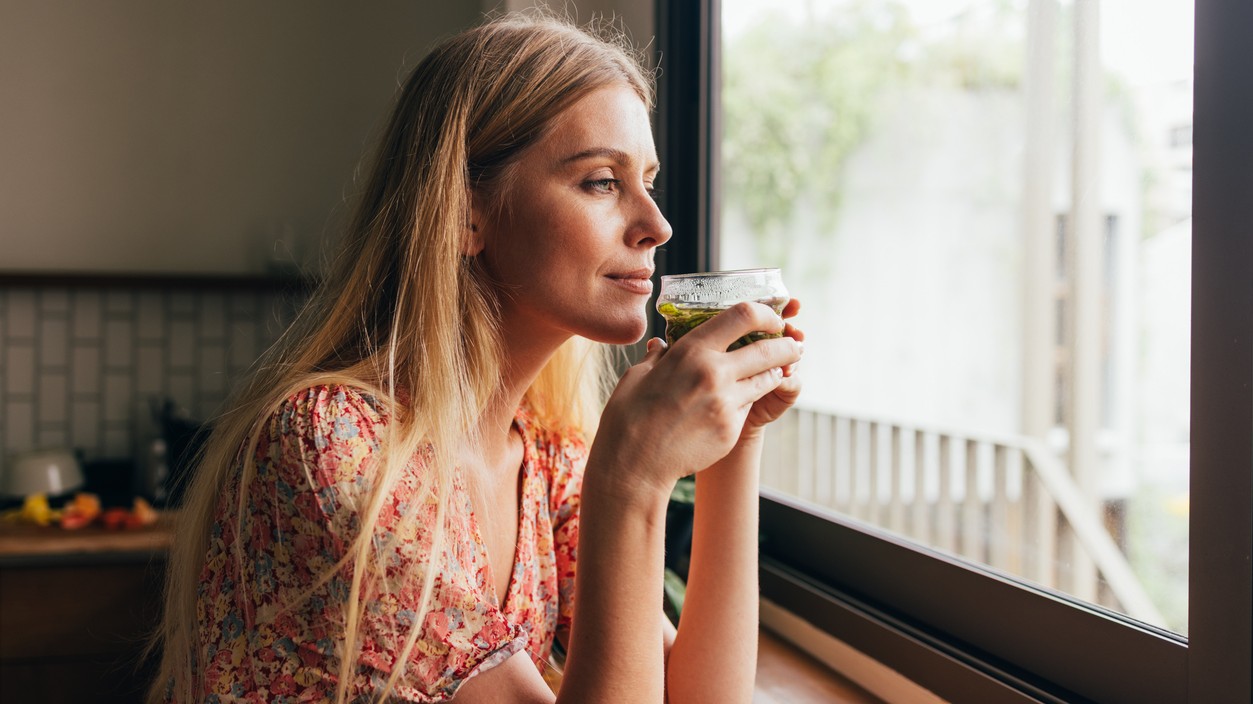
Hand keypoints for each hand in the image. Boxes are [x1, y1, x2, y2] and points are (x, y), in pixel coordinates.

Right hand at [591, 301, 803, 494]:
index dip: (766, 313)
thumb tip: (661, 346)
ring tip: (776, 370)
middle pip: (769, 349)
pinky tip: (739, 403)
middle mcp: (715, 373)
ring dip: (775, 372)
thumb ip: (658, 357)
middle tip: (793, 345)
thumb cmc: (628, 416)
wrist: (634, 464)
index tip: (773, 318)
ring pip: (767, 379)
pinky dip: (748, 401)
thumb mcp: (637, 375)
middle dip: (787, 345)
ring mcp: (727, 403)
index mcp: (691, 351)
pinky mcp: (732, 429)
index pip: (743, 316)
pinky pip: (748, 407)